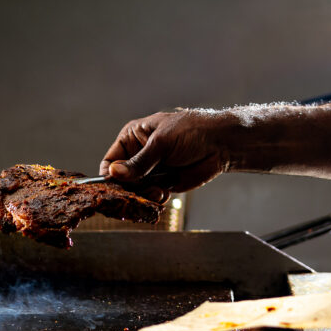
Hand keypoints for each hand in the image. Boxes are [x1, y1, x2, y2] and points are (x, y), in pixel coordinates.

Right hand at [100, 109, 227, 197]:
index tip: (115, 186)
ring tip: (157, 190)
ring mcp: (152, 170)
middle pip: (121, 180)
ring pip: (136, 190)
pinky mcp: (165, 183)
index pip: (110, 161)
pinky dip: (154, 198)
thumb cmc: (192, 131)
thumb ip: (139, 162)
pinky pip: (151, 196)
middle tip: (137, 192)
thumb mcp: (161, 143)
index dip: (110, 175)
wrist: (221, 143)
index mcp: (133, 137)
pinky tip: (164, 193)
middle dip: (129, 188)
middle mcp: (139, 155)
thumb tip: (114, 173)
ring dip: (143, 194)